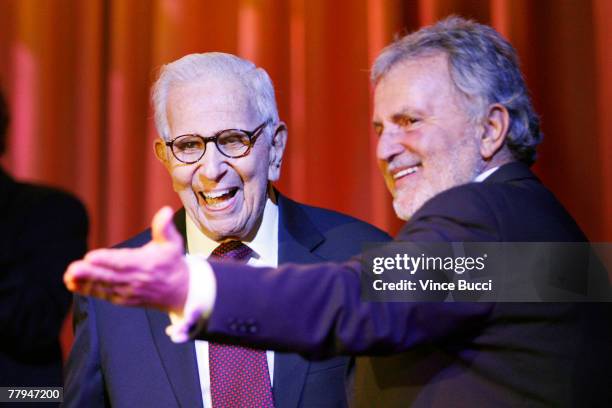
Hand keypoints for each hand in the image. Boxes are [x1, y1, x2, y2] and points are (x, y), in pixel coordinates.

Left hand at [64, 206, 188, 312]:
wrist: (180, 291)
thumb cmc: (172, 263)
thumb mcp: (173, 243)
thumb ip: (165, 227)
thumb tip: (165, 211)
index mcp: (147, 264)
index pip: (125, 262)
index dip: (108, 260)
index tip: (91, 257)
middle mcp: (137, 279)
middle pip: (110, 276)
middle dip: (90, 273)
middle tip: (73, 268)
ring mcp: (129, 291)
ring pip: (104, 287)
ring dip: (85, 282)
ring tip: (69, 276)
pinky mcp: (123, 299)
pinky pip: (103, 295)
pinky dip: (88, 290)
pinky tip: (74, 284)